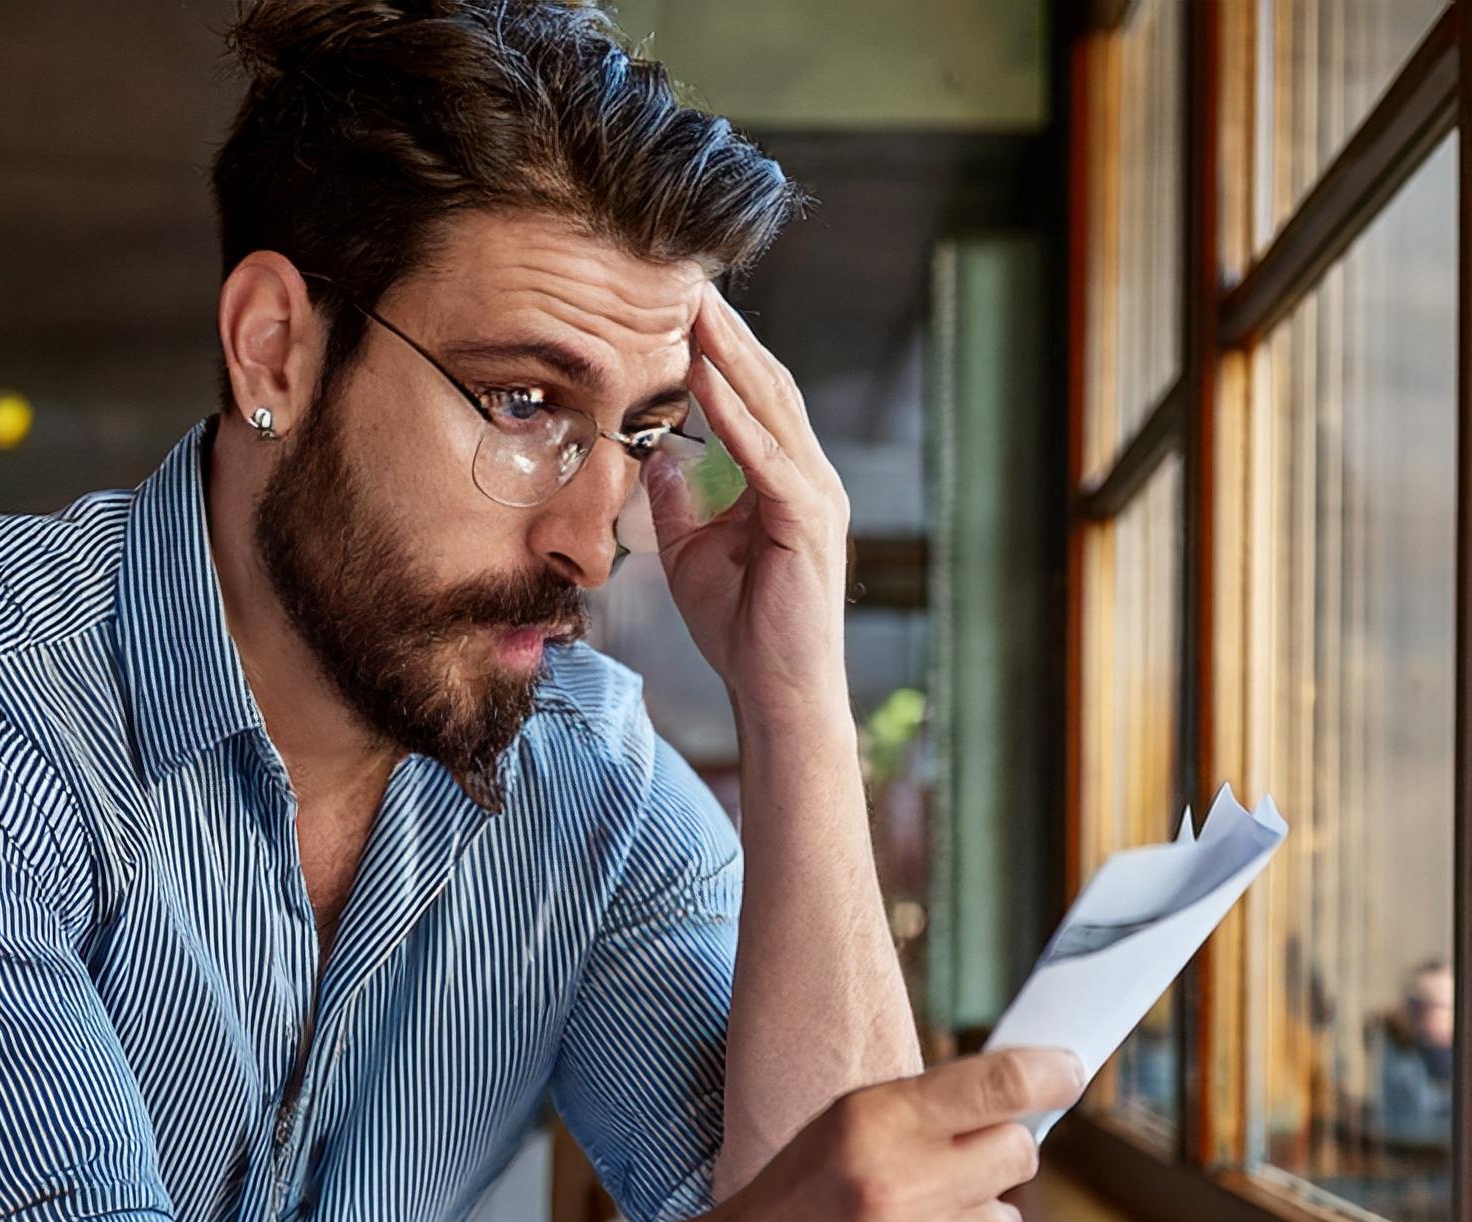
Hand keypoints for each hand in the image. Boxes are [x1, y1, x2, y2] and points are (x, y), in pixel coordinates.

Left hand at [643, 286, 851, 724]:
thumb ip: (679, 501)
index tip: (679, 305)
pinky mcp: (806, 520)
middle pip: (767, 386)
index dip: (720, 350)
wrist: (778, 692)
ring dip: (730, 354)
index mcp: (786, 480)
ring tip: (694, 306)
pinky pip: (765, 454)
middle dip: (727, 332)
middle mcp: (810, 477)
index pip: (754, 398)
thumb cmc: (743, 631)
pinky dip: (733, 412)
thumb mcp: (692, 552)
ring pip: (771, 407)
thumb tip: (656, 453)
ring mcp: (815, 495)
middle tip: (686, 278)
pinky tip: (703, 375)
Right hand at [701, 1049, 1085, 1221]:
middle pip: (1017, 1153)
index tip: (1069, 1074)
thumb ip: (929, 1110)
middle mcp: (901, 1187)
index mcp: (877, 1122)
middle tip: (949, 1174)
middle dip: (994, 1159)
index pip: (1001, 1085)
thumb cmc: (801, 1195)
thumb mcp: (847, 1125)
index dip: (1052, 1074)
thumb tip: (1031, 1100)